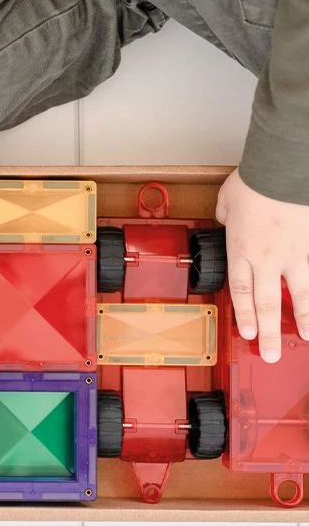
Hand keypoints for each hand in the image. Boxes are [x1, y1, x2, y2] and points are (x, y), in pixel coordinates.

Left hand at [216, 168, 308, 362]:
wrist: (282, 171)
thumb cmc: (254, 182)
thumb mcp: (226, 201)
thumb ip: (225, 217)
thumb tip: (227, 220)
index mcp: (240, 249)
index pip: (240, 290)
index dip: (243, 315)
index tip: (248, 333)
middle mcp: (266, 258)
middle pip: (265, 302)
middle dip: (268, 332)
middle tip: (272, 354)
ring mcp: (294, 254)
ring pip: (297, 294)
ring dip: (301, 318)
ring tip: (305, 338)